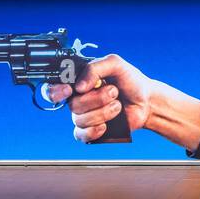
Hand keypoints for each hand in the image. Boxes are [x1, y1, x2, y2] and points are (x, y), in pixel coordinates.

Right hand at [44, 54, 199, 148]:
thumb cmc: (130, 81)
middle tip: (114, 92)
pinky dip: (96, 130)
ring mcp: (84, 116)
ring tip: (118, 105)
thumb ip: (95, 68)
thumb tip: (79, 86)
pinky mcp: (91, 131)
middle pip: (72, 105)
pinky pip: (82, 135)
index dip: (56, 91)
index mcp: (78, 81)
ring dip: (104, 112)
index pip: (53, 87)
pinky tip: (107, 125)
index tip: (70, 90)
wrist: (146, 101)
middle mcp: (77, 99)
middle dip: (97, 99)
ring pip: (80, 119)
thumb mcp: (115, 64)